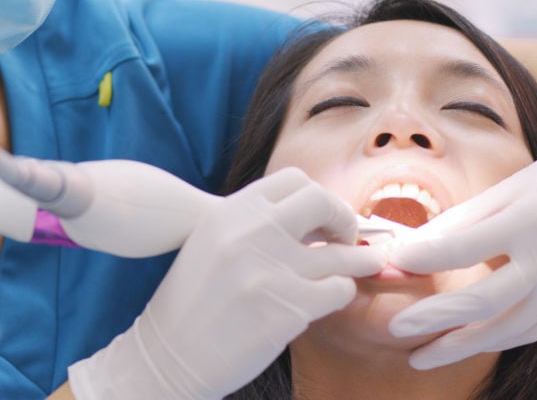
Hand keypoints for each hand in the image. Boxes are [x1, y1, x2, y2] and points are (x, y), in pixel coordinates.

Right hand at [68, 167, 386, 398]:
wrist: (168, 355)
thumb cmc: (191, 302)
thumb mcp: (211, 243)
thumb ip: (253, 225)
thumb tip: (311, 220)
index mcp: (230, 212)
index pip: (293, 180)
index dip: (317, 197)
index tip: (324, 217)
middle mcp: (251, 232)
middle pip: (322, 202)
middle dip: (344, 218)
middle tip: (348, 236)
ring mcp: (272, 269)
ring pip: (340, 253)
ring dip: (359, 259)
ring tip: (367, 263)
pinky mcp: (289, 308)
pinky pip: (338, 290)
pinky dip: (342, 292)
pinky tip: (332, 297)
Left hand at [388, 101, 536, 369]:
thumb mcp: (505, 190)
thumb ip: (458, 223)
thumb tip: (409, 249)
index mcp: (528, 220)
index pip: (466, 246)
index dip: (426, 257)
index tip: (395, 262)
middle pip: (485, 299)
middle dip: (436, 318)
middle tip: (397, 328)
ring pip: (509, 328)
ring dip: (462, 346)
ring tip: (421, 355)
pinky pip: (531, 330)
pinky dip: (495, 340)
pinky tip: (464, 344)